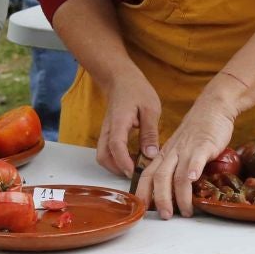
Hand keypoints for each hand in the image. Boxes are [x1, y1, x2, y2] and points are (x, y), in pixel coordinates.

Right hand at [95, 68, 160, 182]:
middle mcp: (108, 129)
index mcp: (119, 121)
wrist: (121, 79)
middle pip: (103, 156)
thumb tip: (151, 154)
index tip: (134, 172)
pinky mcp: (108, 134)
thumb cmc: (137, 90)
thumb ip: (150, 132)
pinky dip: (117, 159)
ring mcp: (106, 132)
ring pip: (103, 156)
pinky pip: (107, 151)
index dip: (124, 162)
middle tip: (136, 174)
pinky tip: (133, 158)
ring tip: (136, 167)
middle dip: (117, 169)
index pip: (116, 146)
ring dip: (116, 166)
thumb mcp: (150, 108)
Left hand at [135, 80, 242, 219]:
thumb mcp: (180, 148)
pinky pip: (196, 159)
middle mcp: (172, 153)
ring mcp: (187, 149)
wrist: (213, 107)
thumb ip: (175, 165)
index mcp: (165, 155)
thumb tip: (173, 189)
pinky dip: (192, 171)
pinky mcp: (203, 145)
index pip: (148, 175)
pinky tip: (193, 181)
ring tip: (186, 211)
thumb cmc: (198, 130)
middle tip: (165, 216)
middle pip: (160, 178)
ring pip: (177, 174)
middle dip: (160, 199)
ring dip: (180, 195)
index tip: (142, 209)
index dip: (143, 193)